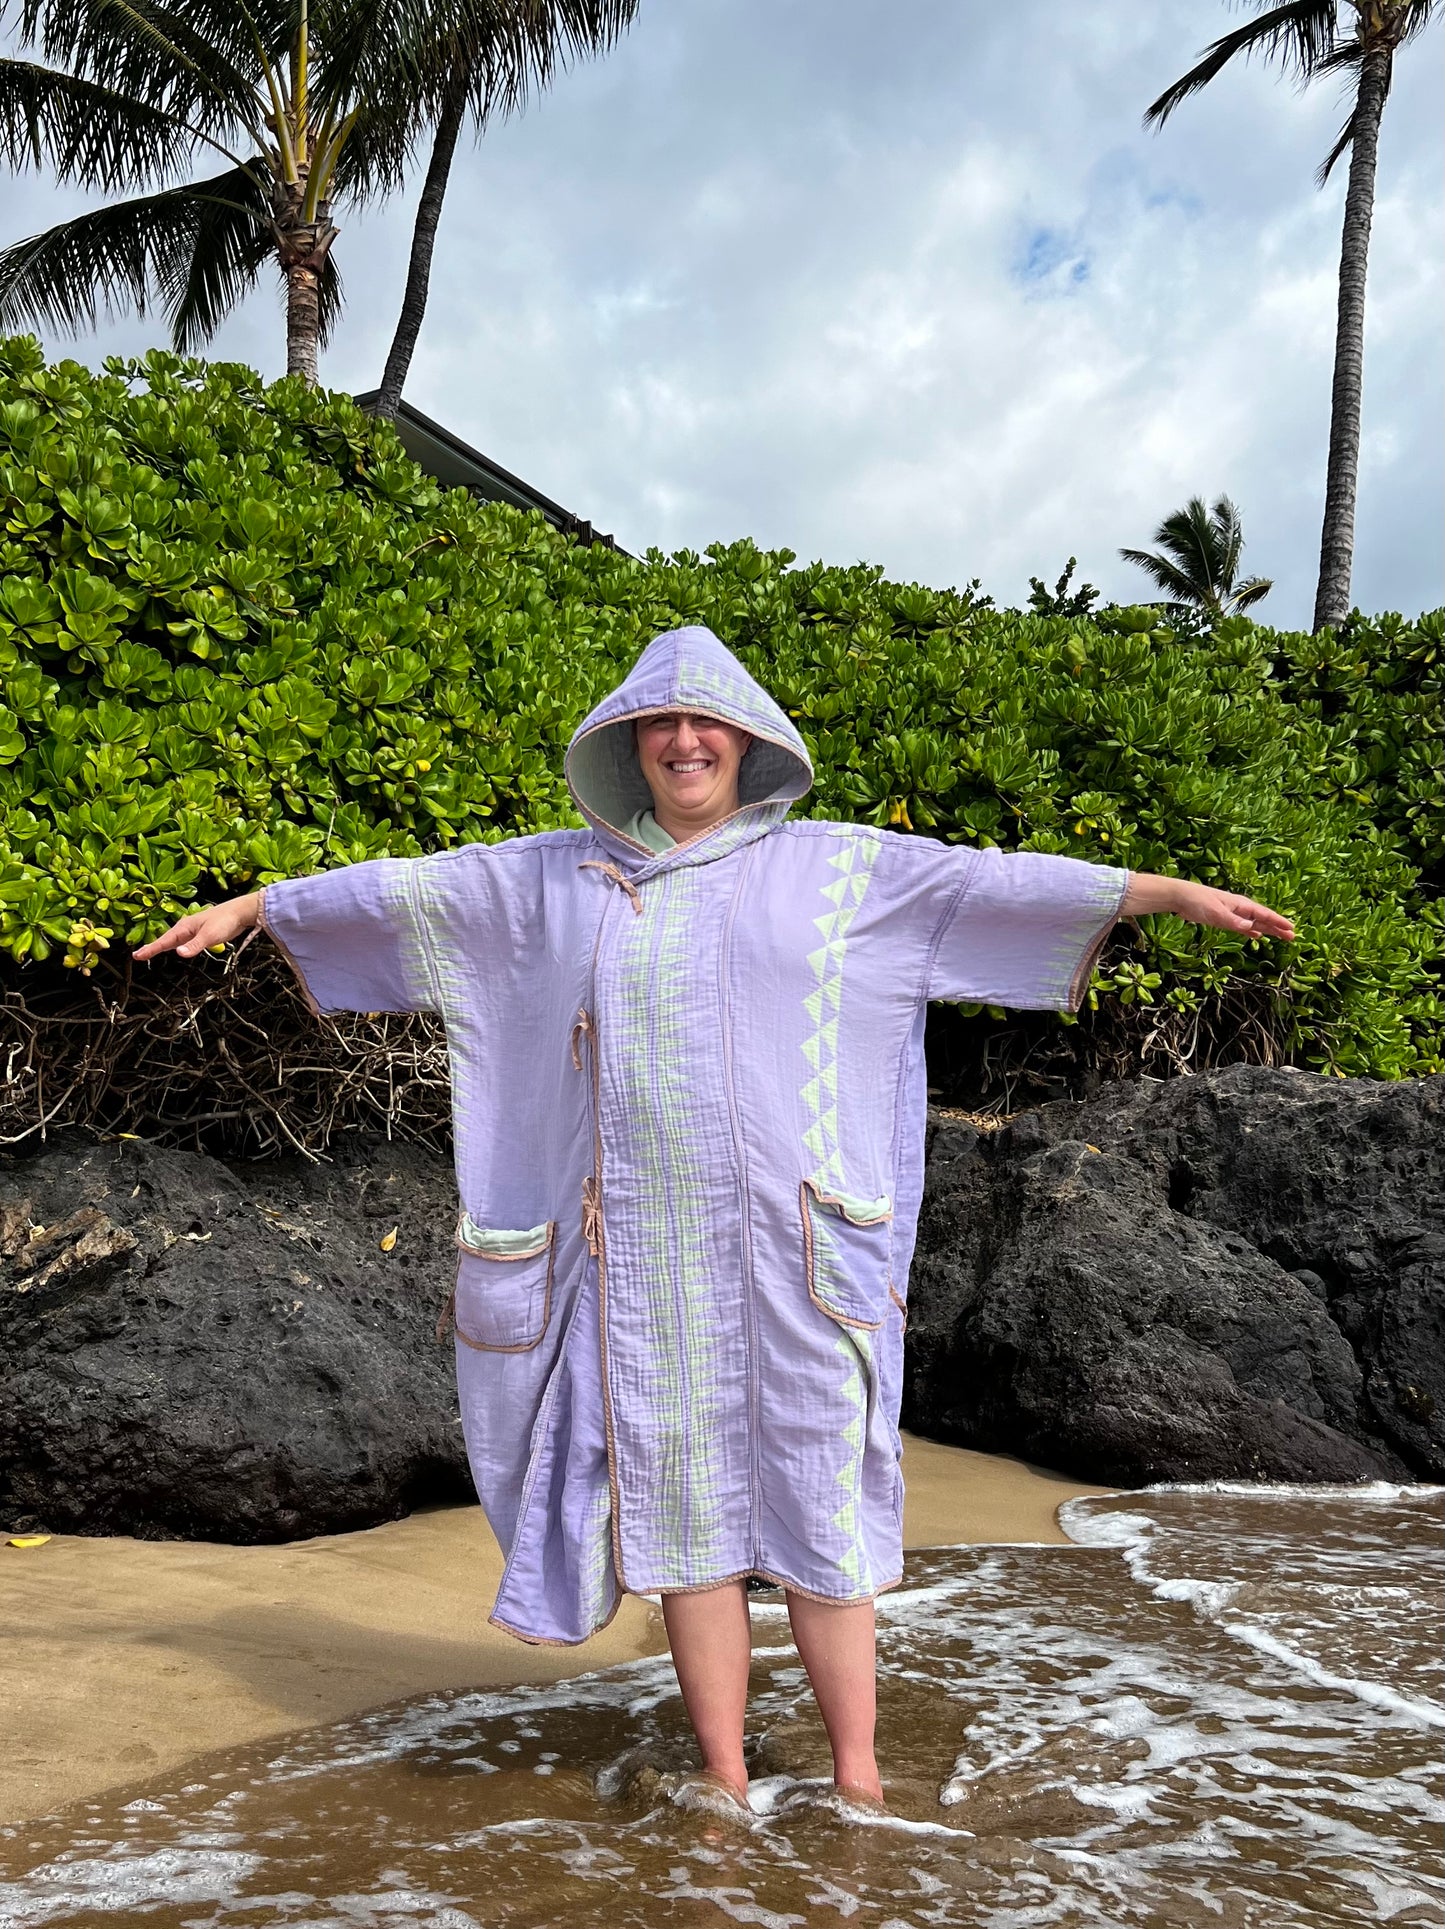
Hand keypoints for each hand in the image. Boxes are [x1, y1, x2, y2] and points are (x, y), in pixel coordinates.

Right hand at [132, 892, 260, 960]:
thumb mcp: (210, 936)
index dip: (150, 949)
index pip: (163, 941)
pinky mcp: (200, 933)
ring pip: (173, 940)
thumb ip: (194, 946)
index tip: (137, 955)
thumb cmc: (226, 920)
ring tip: (150, 952)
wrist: (241, 912)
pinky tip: (175, 948)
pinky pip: (182, 940)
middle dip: (151, 947)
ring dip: (161, 946)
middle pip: (165, 940)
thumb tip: (179, 953)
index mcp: (184, 927)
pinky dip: (174, 945)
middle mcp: (186, 928)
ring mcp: (192, 930)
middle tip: (138, 955)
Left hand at [1168, 879, 1294, 940]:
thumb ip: (1233, 921)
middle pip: (1263, 919)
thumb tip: (1251, 928)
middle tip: (1292, 937)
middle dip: (1277, 927)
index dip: (1278, 922)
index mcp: (1240, 904)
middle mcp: (1239, 909)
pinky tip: (1257, 935)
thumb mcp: (1215, 912)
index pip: (1264, 914)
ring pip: (1255, 923)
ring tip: (1281, 936)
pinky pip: (1243, 926)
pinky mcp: (1223, 919)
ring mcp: (1232, 914)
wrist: (1180, 897)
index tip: (1291, 929)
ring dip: (1268, 930)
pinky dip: (1252, 931)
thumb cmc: (1197, 901)